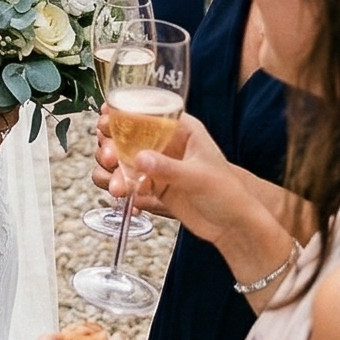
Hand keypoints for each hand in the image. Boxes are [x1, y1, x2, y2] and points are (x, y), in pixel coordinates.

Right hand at [99, 112, 261, 247]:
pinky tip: (127, 198)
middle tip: (109, 158)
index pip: (146, 112)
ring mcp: (157, 164)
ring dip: (113, 171)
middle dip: (111, 145)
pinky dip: (121, 188)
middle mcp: (165, 143)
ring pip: (122, 159)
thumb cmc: (227, 193)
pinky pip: (126, 181)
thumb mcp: (198, 177)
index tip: (106, 122)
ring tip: (118, 188)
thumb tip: (139, 158)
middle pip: (126, 134)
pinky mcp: (152, 185)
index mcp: (181, 129)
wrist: (233, 227)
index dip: (122, 113)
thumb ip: (167, 168)